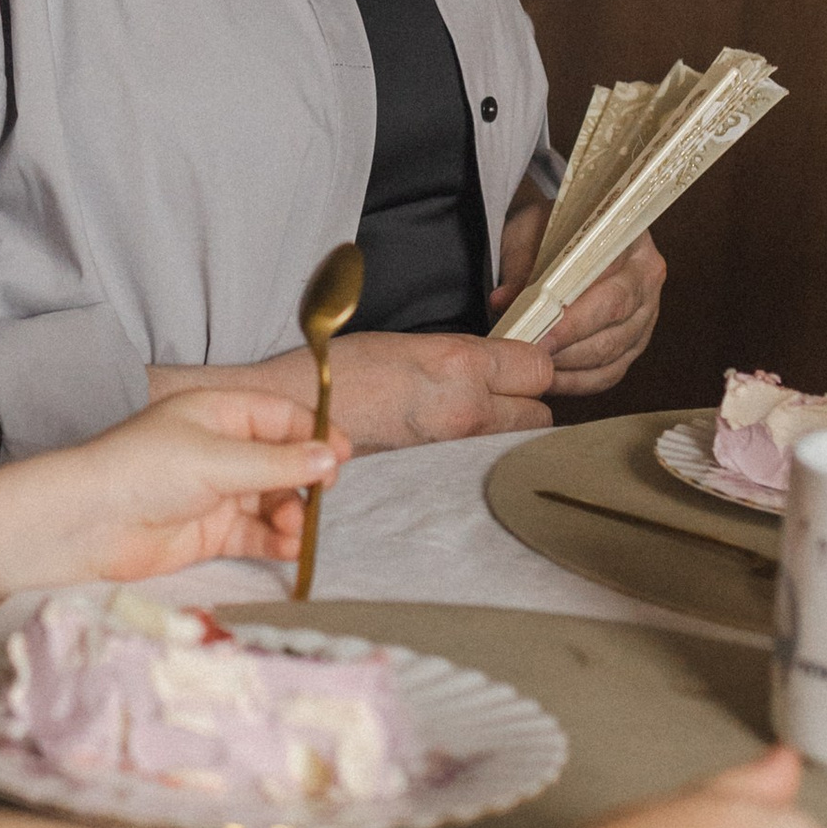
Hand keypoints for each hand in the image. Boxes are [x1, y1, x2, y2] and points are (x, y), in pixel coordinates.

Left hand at [44, 392, 350, 584]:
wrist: (88, 524)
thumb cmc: (144, 471)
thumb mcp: (216, 459)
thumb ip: (276, 463)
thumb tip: (329, 458)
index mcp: (217, 413)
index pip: (278, 416)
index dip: (313, 433)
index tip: (342, 456)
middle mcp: (220, 450)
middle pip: (280, 461)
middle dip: (304, 480)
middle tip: (320, 497)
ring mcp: (216, 493)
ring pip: (272, 501)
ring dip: (291, 514)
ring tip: (295, 528)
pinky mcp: (210, 533)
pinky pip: (256, 534)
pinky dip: (275, 540)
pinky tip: (289, 546)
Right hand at [149, 329, 564, 449]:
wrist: (286, 420)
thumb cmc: (333, 374)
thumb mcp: (404, 343)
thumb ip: (459, 354)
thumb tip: (495, 363)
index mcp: (459, 366)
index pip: (540, 368)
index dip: (529, 365)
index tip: (514, 367)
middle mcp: (467, 413)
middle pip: (540, 415)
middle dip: (523, 405)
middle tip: (493, 398)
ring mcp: (455, 456)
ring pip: (516, 447)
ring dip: (503, 436)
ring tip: (465, 426)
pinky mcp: (438, 484)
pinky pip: (481, 470)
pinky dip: (475, 462)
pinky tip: (446, 451)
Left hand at [488, 208, 664, 397]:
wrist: (562, 229)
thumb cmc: (548, 224)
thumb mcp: (530, 231)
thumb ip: (521, 267)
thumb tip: (503, 302)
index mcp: (632, 246)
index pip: (610, 295)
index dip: (575, 323)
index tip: (542, 338)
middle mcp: (647, 283)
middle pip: (614, 332)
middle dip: (568, 351)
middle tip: (531, 360)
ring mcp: (644, 316)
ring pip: (612, 357)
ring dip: (570, 369)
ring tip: (535, 370)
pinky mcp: (633, 342)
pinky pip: (610, 373)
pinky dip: (579, 382)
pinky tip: (551, 381)